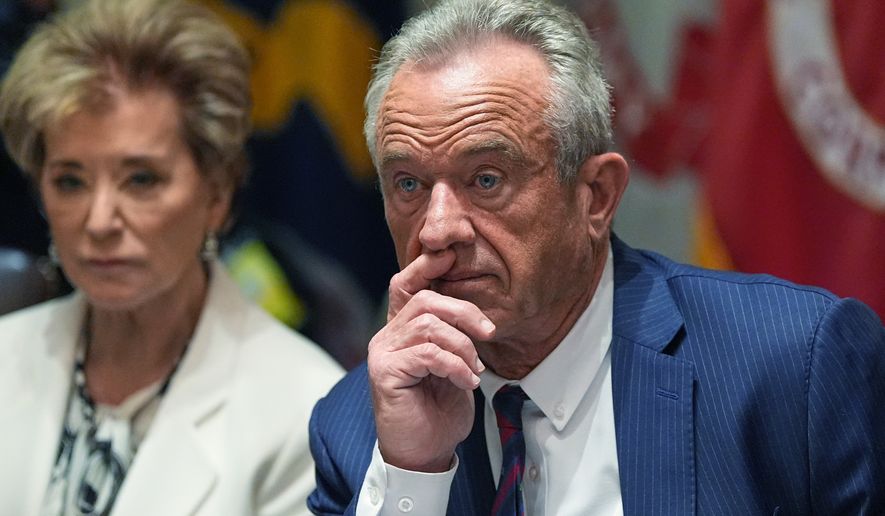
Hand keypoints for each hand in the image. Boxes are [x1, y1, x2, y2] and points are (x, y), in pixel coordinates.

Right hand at [368, 250, 494, 471]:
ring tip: (474, 368)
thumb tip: (473, 312)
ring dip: (462, 345)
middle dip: (464, 311)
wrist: (425, 452)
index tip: (451, 256)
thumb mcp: (453, 365)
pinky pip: (427, 353)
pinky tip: (467, 381)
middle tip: (488, 332)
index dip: (426, 265)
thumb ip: (452, 336)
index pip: (406, 284)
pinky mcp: (385, 372)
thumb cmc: (438, 410)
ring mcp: (382, 352)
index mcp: (402, 330)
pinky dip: (455, 365)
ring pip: (428, 324)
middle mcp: (387, 336)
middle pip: (425, 300)